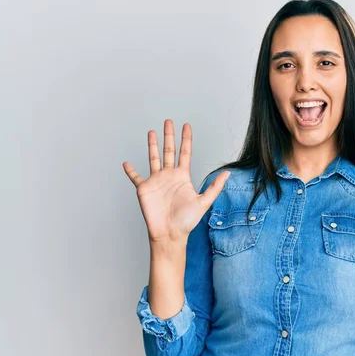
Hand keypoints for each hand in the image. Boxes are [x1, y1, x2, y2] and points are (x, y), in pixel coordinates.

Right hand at [123, 120, 229, 243]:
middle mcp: (169, 176)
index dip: (186, 139)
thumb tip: (228, 173)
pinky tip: (126, 163)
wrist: (170, 234)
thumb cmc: (187, 221)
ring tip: (151, 132)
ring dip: (152, 145)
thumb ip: (215, 187)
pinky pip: (135, 177)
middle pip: (169, 150)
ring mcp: (156, 181)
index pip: (185, 152)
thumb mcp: (204, 202)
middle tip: (169, 121)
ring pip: (153, 158)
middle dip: (169, 136)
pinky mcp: (144, 189)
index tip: (186, 126)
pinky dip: (130, 171)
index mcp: (182, 176)